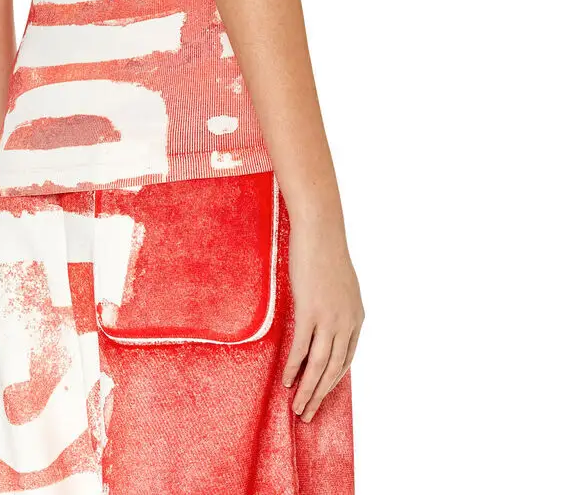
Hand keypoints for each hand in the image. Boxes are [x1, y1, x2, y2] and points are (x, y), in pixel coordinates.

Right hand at [282, 213, 364, 422]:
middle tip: (307, 413)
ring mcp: (329, 318)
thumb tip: (326, 324)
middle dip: (320, 395)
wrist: (320, 230)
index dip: (332, 382)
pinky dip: (295, 368)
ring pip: (319, 365)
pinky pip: (302, 348)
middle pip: (334, 370)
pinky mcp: (310, 311)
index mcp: (356, 318)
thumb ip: (337, 309)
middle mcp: (347, 323)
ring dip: (308, 390)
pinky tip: (287, 380)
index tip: (320, 395)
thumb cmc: (326, 253)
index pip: (346, 360)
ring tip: (298, 408)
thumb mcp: (341, 286)